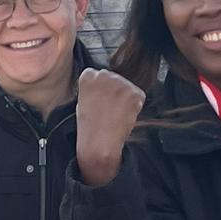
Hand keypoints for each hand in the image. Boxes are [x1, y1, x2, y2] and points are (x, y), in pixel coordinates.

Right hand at [74, 68, 144, 185]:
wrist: (100, 145)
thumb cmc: (90, 129)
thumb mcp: (82, 102)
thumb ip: (93, 89)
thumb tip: (105, 87)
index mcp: (88, 76)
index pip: (98, 75)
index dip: (101, 90)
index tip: (99, 101)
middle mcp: (104, 74)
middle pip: (114, 79)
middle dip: (115, 92)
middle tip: (109, 110)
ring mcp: (121, 82)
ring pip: (127, 88)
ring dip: (125, 99)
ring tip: (115, 115)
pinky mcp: (135, 92)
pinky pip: (138, 97)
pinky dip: (135, 107)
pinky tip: (124, 117)